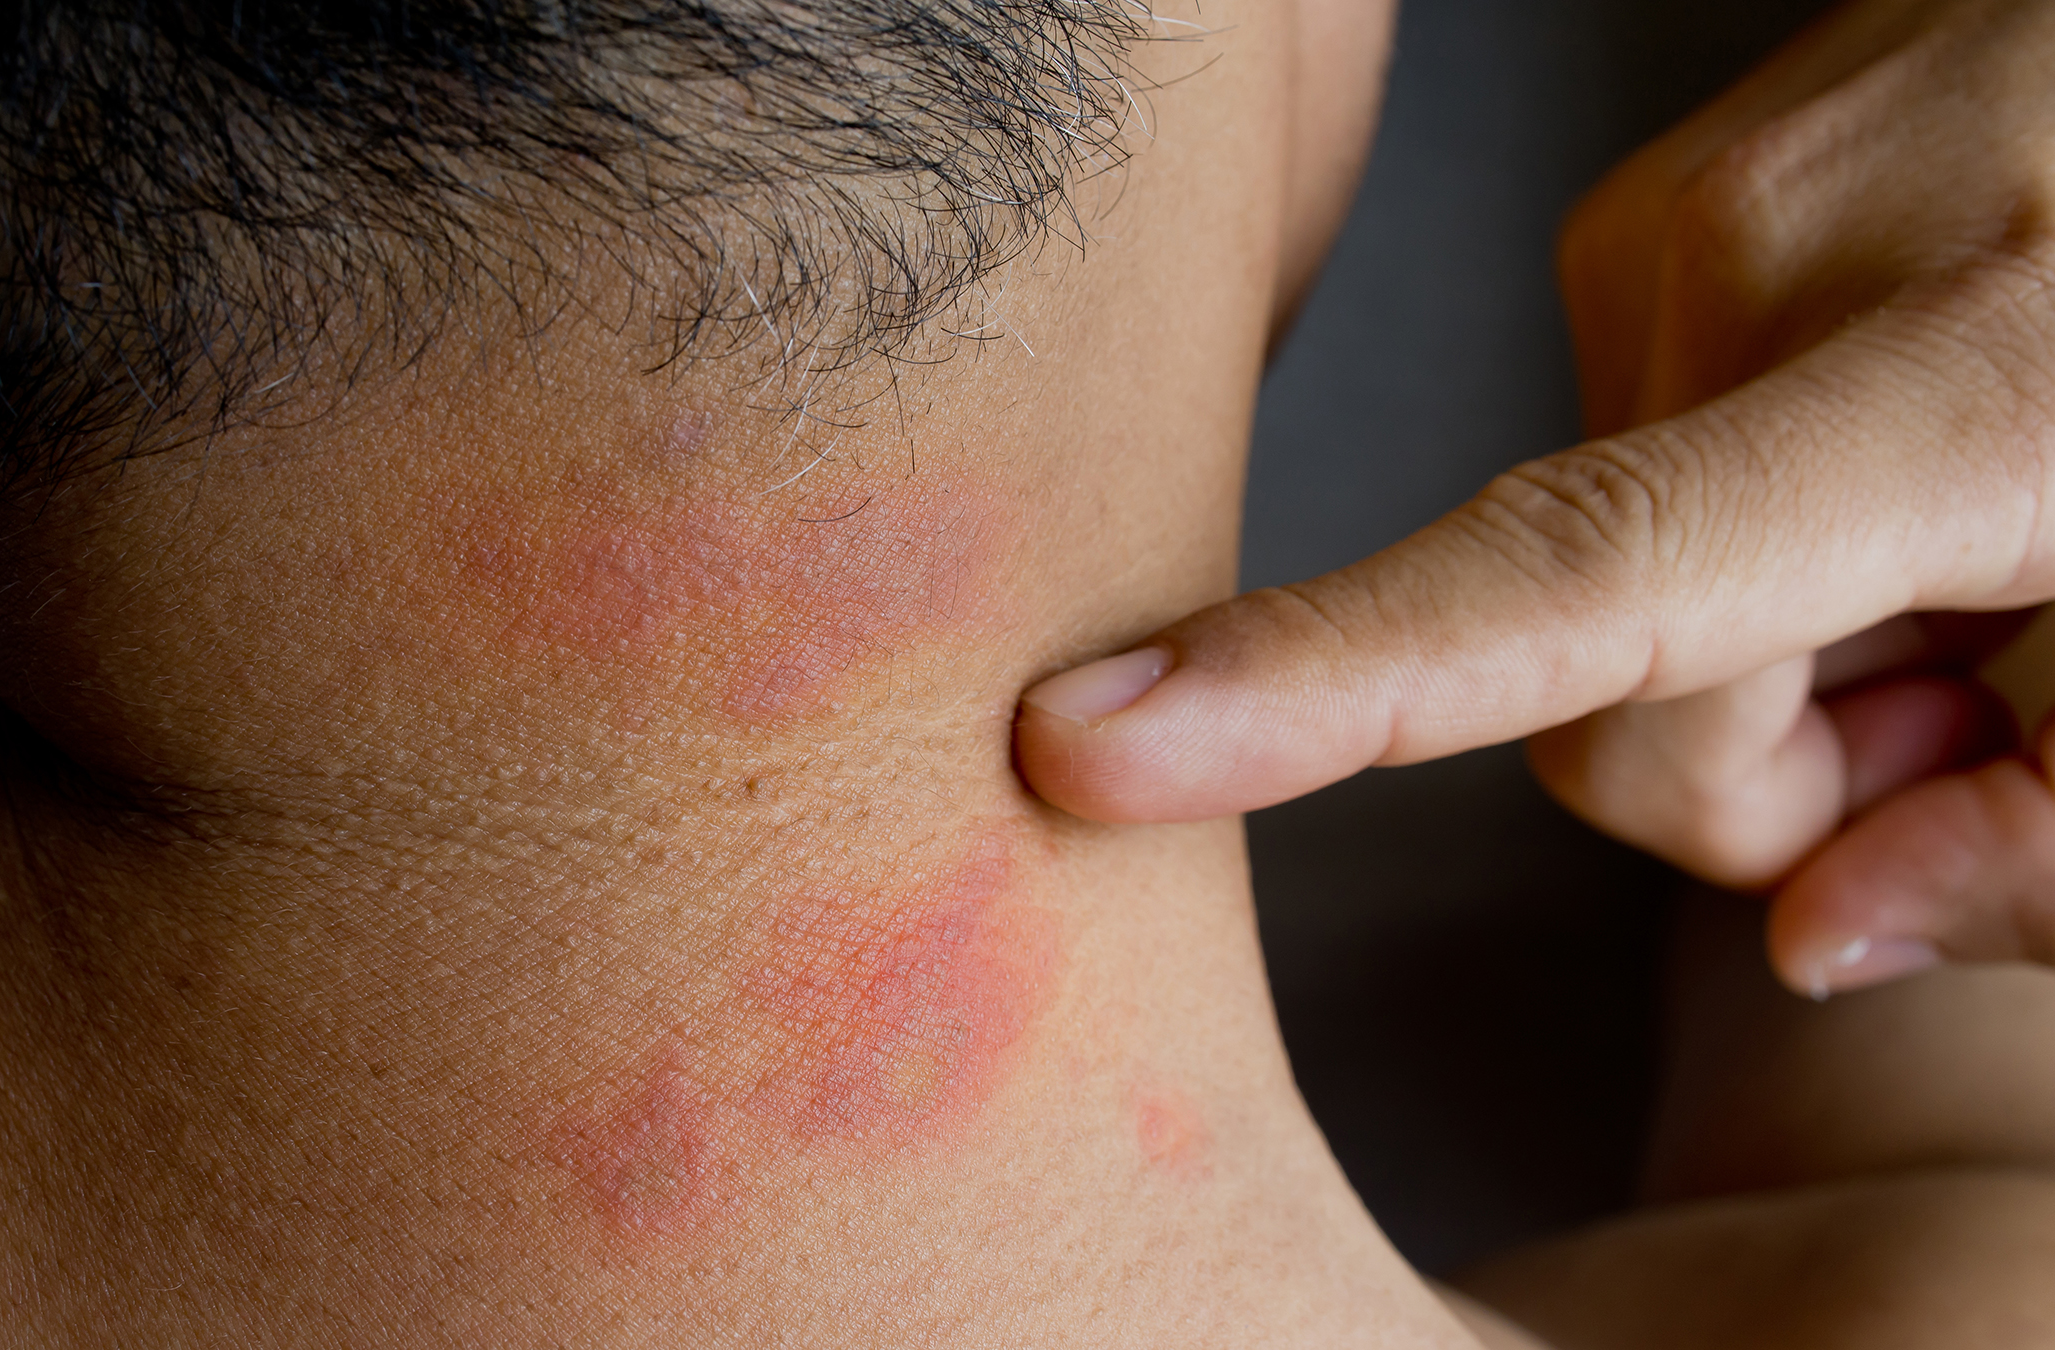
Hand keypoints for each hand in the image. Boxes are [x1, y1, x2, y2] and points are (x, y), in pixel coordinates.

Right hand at [1015, 0, 2054, 997]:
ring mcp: (1691, 218)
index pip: (1579, 579)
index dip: (1324, 685)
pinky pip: (1624, 456)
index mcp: (1973, 384)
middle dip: (1769, 761)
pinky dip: (1756, 513)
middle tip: (1986, 682)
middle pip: (1596, 691)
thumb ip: (2045, 859)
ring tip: (1974, 532)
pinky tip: (1904, 451)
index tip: (1098, 746)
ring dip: (1772, 628)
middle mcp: (1769, 274)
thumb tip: (1808, 939)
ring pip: (1594, 577)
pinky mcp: (1658, 207)